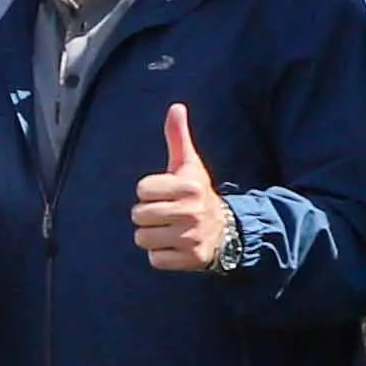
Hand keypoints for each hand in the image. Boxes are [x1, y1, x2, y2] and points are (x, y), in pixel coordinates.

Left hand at [130, 103, 238, 274]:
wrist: (227, 230)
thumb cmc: (197, 193)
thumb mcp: (189, 165)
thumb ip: (178, 137)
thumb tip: (175, 107)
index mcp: (189, 187)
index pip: (141, 190)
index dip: (149, 192)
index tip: (167, 193)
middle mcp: (192, 212)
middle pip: (138, 215)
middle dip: (148, 215)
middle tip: (167, 213)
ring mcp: (192, 237)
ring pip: (143, 238)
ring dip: (152, 236)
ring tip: (170, 230)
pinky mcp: (192, 259)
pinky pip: (154, 259)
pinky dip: (161, 255)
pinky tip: (176, 245)